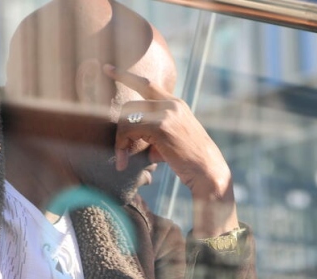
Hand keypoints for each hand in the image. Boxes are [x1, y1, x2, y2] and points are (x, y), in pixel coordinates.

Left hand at [104, 64, 238, 236]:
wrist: (208, 172)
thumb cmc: (191, 163)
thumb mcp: (171, 142)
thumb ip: (152, 135)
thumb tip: (131, 141)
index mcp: (176, 105)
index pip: (146, 84)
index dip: (126, 76)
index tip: (108, 68)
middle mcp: (172, 104)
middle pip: (130, 105)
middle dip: (120, 129)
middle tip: (120, 152)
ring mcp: (167, 113)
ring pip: (127, 117)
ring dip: (120, 140)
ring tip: (122, 160)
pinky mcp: (161, 126)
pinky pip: (129, 129)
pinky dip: (122, 146)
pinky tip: (124, 163)